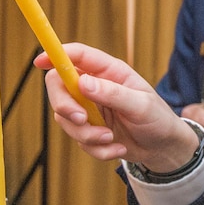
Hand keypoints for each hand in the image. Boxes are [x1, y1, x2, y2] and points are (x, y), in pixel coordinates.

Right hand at [34, 43, 199, 170]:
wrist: (165, 149)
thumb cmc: (158, 120)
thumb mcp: (141, 105)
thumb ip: (112, 94)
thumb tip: (82, 83)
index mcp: (109, 72)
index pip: (76, 56)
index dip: (56, 55)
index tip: (39, 62)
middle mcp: (95, 87)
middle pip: (59, 86)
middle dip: (64, 105)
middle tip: (80, 119)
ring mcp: (90, 109)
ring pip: (65, 118)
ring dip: (86, 134)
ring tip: (111, 138)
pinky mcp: (89, 130)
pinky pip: (79, 140)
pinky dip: (98, 149)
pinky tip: (118, 148)